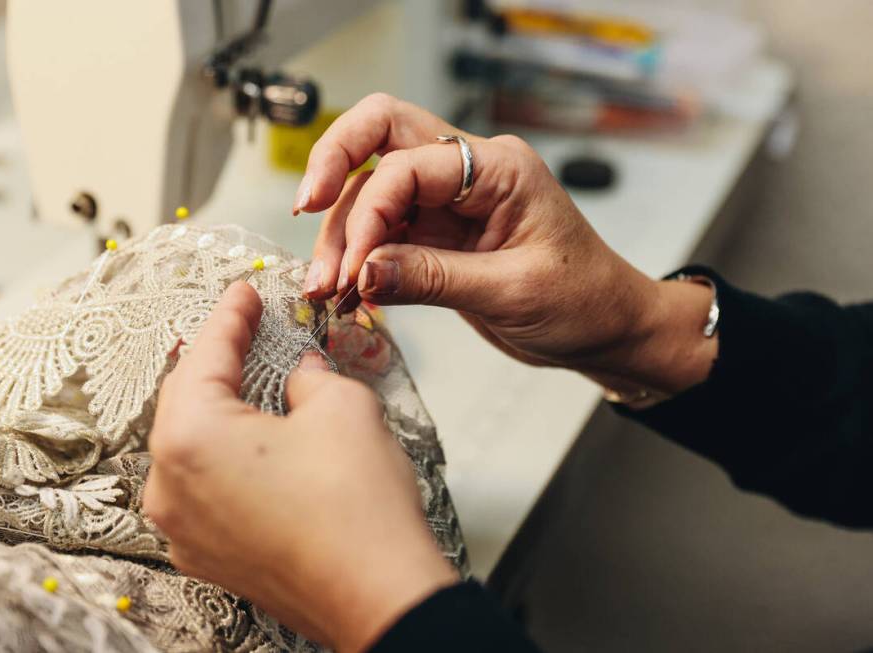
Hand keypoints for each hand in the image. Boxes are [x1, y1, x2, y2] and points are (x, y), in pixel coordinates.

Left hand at [144, 282, 457, 652]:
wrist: (379, 596)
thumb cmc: (357, 506)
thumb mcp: (341, 408)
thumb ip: (308, 376)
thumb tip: (299, 374)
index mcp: (190, 438)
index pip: (205, 356)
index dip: (230, 317)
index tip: (244, 293)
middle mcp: (169, 486)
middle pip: (186, 400)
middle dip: (218, 360)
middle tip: (245, 327)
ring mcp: (182, 529)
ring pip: (190, 446)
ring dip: (218, 409)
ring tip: (250, 379)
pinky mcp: (206, 556)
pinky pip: (203, 487)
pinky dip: (223, 456)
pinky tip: (254, 440)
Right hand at [296, 93, 715, 393]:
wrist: (606, 328)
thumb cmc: (584, 300)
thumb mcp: (512, 292)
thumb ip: (434, 278)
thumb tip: (364, 269)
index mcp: (498, 168)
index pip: (408, 163)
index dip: (369, 212)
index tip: (354, 267)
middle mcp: (469, 172)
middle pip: (381, 133)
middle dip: (334, 168)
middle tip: (305, 212)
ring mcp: (449, 201)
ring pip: (372, 189)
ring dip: (341, 233)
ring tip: (325, 288)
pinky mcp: (437, 234)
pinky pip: (383, 232)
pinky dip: (358, 258)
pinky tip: (345, 293)